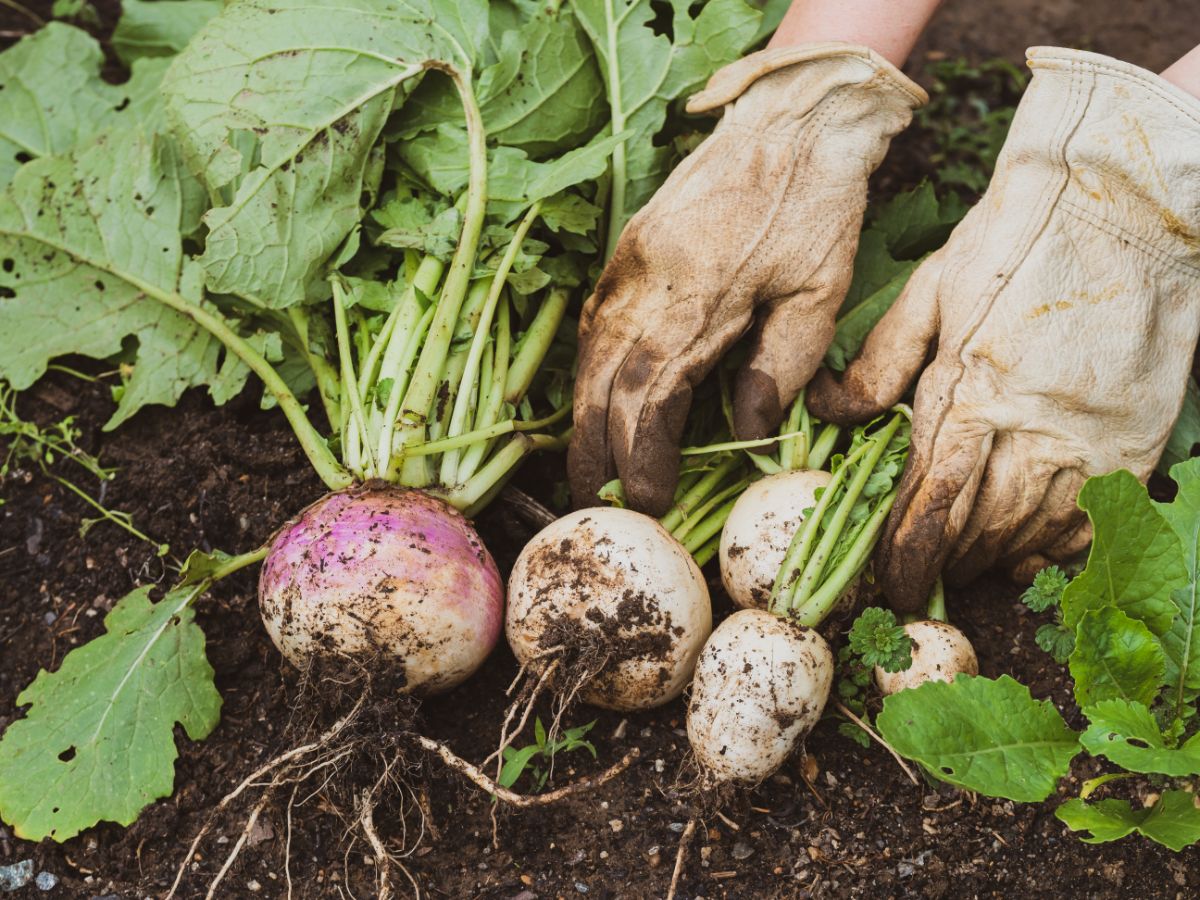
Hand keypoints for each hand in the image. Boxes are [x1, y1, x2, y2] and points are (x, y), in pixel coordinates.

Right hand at [569, 44, 924, 513]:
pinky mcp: (629, 246)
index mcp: (702, 298)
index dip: (644, 454)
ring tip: (585, 462)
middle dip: (596, 448)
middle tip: (594, 500)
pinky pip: (595, 318)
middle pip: (607, 381)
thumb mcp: (819, 292)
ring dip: (584, 412)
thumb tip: (748, 431)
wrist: (793, 119)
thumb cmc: (817, 208)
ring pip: (591, 352)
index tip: (649, 499)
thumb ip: (782, 365)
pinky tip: (590, 393)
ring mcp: (632, 261)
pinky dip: (588, 364)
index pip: (655, 395)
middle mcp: (651, 282)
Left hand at [809, 47, 1199, 610]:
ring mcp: (1090, 439)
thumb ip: (880, 363)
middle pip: (979, 527)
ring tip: (966, 567)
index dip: (907, 553)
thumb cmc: (1015, 240)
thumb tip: (827, 411)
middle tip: (920, 579)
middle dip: (944, 562)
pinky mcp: (1134, 438)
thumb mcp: (931, 292)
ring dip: (994, 558)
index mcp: (972, 393)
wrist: (1122, 205)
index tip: (889, 584)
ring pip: (1035, 530)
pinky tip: (1034, 552)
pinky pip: (1094, 517)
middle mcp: (1032, 430)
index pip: (932, 499)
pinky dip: (1059, 546)